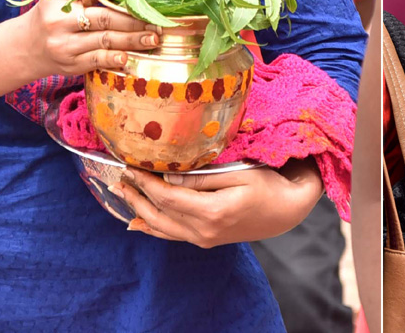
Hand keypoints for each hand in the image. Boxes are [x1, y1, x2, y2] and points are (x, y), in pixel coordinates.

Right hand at [17, 0, 156, 78]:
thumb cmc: (56, 13)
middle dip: (134, 20)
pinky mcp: (69, 64)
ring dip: (132, 40)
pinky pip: (96, 60)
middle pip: (104, 17)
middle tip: (156, 23)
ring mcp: (63, 44)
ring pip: (104, 40)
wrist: (27, 46)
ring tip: (152, 39)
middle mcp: (59, 20)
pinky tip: (128, 57)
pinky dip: (113, 58)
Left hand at [115, 159, 324, 247]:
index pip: (167, 196)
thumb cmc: (268, 185)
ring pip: (162, 227)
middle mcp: (203, 230)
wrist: (286, 211)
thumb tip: (168, 176)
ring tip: (122, 194)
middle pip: (159, 214)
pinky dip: (153, 227)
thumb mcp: (239, 174)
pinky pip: (172, 234)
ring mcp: (204, 238)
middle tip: (118, 178)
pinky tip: (138, 222)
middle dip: (136, 196)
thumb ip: (202, 178)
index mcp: (211, 212)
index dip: (145, 182)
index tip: (130, 166)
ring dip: (139, 210)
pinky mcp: (206, 239)